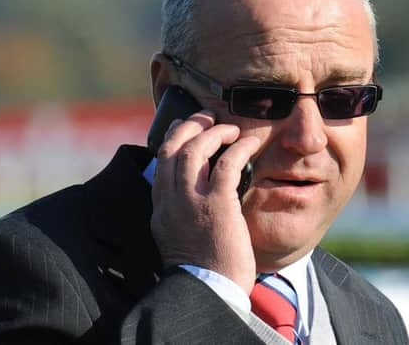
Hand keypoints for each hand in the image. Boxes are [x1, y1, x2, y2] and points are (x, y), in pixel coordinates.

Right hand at [150, 110, 260, 293]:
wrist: (210, 292)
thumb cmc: (203, 269)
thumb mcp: (178, 237)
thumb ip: (180, 212)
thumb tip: (193, 193)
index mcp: (160, 209)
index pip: (159, 162)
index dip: (172, 139)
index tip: (183, 127)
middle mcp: (171, 200)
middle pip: (172, 147)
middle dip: (189, 126)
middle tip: (205, 117)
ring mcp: (192, 201)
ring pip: (195, 149)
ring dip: (214, 132)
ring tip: (229, 127)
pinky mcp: (218, 204)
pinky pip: (227, 163)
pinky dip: (239, 148)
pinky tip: (249, 142)